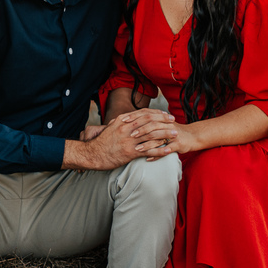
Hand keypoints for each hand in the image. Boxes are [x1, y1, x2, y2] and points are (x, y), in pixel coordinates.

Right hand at [64, 108, 179, 169]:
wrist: (92, 154)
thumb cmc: (102, 142)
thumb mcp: (111, 128)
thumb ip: (122, 123)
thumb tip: (130, 119)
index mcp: (123, 121)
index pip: (144, 113)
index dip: (157, 113)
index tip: (166, 115)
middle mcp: (127, 128)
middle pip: (150, 121)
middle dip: (164, 121)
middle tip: (173, 122)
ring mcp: (129, 140)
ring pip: (152, 135)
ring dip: (165, 134)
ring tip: (175, 134)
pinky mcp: (130, 152)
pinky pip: (149, 151)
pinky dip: (160, 150)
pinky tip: (168, 150)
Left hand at [126, 115, 198, 157]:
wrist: (192, 136)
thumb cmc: (173, 131)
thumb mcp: (162, 124)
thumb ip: (148, 121)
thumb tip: (131, 120)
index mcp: (162, 119)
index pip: (147, 114)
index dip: (135, 117)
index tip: (124, 120)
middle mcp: (167, 125)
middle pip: (153, 124)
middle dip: (141, 129)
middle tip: (130, 135)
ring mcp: (173, 134)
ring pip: (159, 138)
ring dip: (147, 144)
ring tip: (137, 149)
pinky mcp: (179, 144)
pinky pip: (167, 150)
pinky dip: (157, 155)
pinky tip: (148, 159)